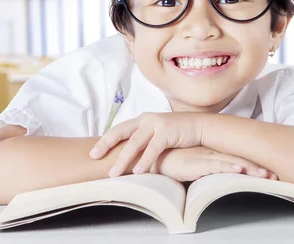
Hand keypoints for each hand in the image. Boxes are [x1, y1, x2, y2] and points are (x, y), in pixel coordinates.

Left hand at [89, 112, 208, 176]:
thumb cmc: (178, 134)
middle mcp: (146, 119)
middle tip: (94, 157)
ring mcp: (156, 124)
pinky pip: (153, 148)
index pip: (118, 129)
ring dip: (123, 159)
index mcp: (142, 120)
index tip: (93, 153)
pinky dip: (145, 160)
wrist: (200, 127)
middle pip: (121, 132)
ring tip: (113, 173)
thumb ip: (144, 143)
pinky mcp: (167, 131)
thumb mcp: (157, 136)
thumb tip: (128, 159)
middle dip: (106, 145)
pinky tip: (138, 171)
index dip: (105, 140)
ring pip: (134, 142)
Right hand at [152, 146, 277, 182]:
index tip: (270, 174)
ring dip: (249, 169)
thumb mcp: (195, 165)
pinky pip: (215, 166)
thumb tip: (221, 176)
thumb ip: (207, 167)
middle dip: (258, 169)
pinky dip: (228, 168)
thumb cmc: (174, 161)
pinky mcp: (196, 164)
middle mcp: (213, 154)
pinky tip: (238, 170)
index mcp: (214, 154)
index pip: (238, 159)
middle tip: (275, 176)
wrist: (154, 157)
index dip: (254, 166)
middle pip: (240, 161)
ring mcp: (205, 158)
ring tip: (264, 175)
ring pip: (232, 163)